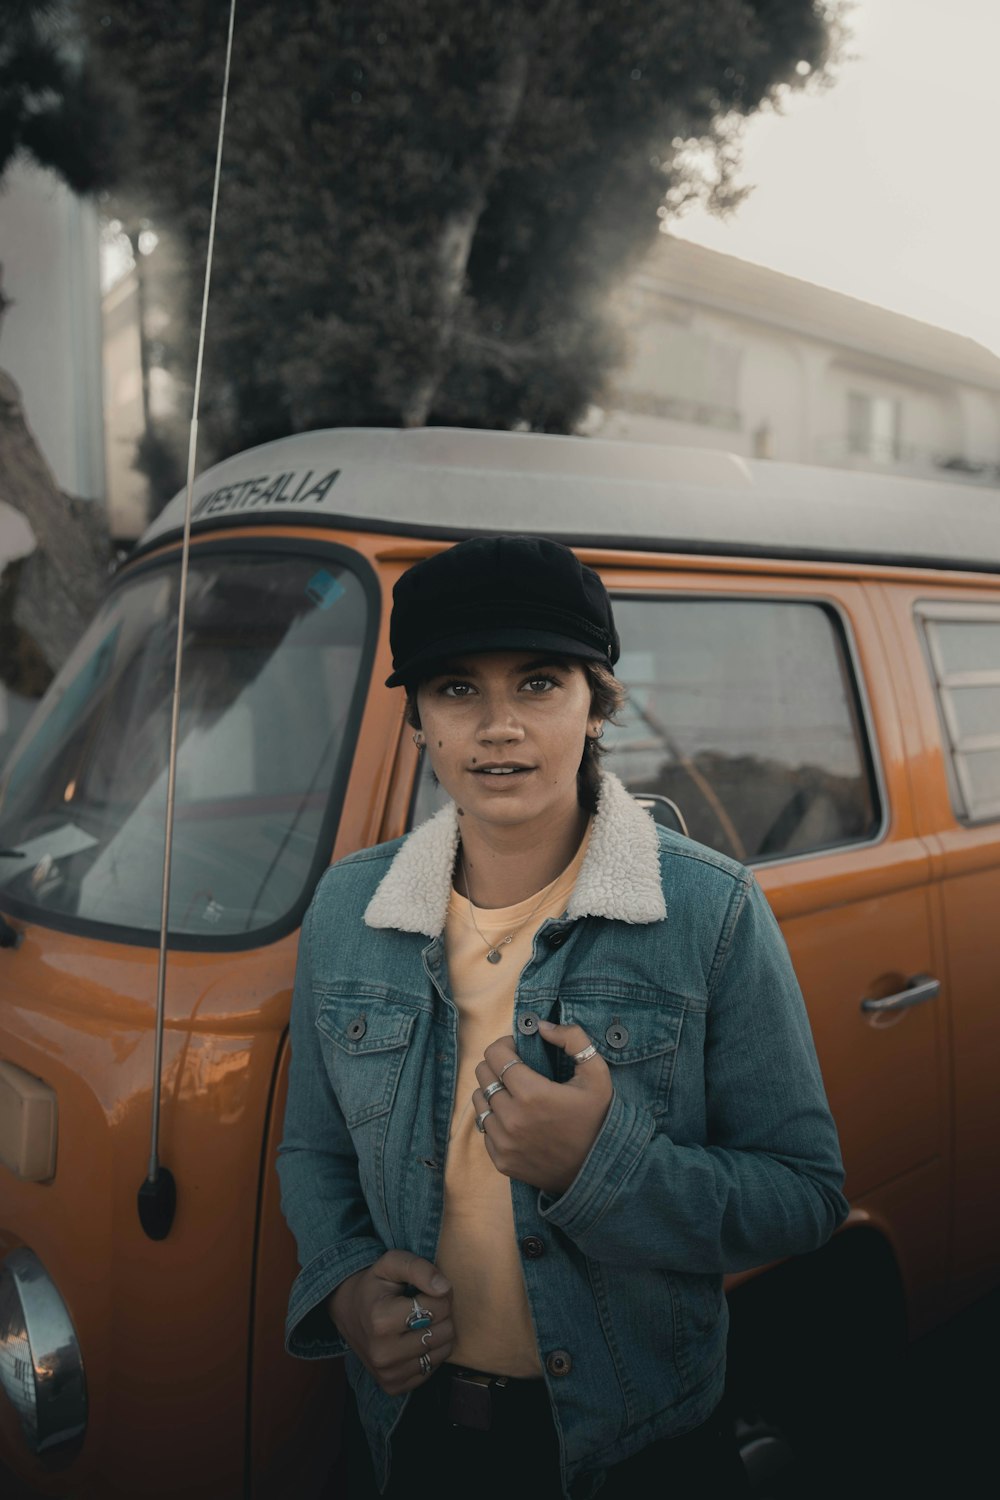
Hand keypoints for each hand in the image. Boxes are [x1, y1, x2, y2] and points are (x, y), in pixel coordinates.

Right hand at [327, 1250, 453, 1394]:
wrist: (347, 1312)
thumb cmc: (373, 1285)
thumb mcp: (390, 1263)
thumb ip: (418, 1268)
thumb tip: (444, 1288)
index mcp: (381, 1320)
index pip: (439, 1307)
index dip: (440, 1293)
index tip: (425, 1290)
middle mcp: (383, 1353)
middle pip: (444, 1331)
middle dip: (441, 1313)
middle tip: (423, 1305)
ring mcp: (388, 1373)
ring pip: (443, 1351)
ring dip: (439, 1332)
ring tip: (420, 1321)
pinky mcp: (393, 1386)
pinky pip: (433, 1368)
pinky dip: (430, 1352)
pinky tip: (414, 1339)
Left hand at [472, 1020, 612, 1196]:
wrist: (600, 1169)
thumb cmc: (598, 1118)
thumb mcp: (597, 1073)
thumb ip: (572, 1039)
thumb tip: (541, 1026)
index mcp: (532, 1093)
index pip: (494, 1055)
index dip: (505, 1045)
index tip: (518, 1048)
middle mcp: (512, 1118)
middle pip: (483, 1075)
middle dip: (497, 1065)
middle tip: (516, 1069)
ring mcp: (504, 1142)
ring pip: (479, 1102)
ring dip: (493, 1092)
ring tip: (514, 1094)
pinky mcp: (502, 1161)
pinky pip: (484, 1129)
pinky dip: (495, 1119)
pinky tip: (516, 1118)